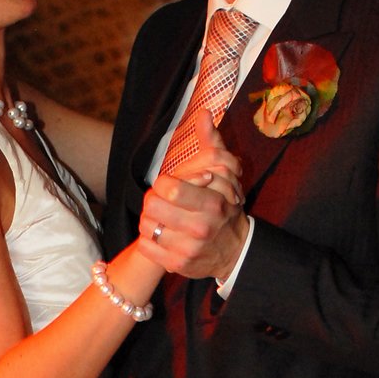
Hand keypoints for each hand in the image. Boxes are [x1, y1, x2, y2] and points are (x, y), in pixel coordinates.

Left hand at [140, 117, 248, 282]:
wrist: (233, 251)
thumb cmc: (223, 208)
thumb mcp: (225, 174)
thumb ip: (212, 143)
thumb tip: (205, 113)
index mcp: (212, 203)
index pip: (168, 187)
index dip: (164, 182)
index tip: (171, 186)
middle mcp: (200, 229)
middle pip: (152, 206)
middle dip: (153, 200)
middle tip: (161, 201)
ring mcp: (188, 249)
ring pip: (146, 226)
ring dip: (149, 219)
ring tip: (161, 217)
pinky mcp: (177, 265)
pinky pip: (145, 246)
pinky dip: (147, 238)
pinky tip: (159, 234)